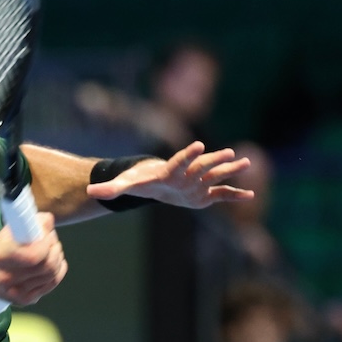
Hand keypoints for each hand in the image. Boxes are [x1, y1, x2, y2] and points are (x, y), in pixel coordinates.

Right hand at [0, 213, 67, 305]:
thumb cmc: (1, 250)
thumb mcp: (8, 233)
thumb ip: (28, 223)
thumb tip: (49, 221)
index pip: (34, 255)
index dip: (47, 243)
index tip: (47, 234)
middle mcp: (5, 277)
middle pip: (47, 265)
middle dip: (55, 248)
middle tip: (52, 239)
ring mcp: (16, 292)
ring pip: (52, 274)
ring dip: (58, 257)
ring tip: (51, 249)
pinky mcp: (25, 300)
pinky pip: (52, 283)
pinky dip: (58, 269)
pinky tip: (54, 262)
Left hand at [86, 141, 254, 208]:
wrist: (156, 182)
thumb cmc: (141, 181)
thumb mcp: (125, 186)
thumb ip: (110, 189)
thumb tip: (90, 192)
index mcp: (171, 171)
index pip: (180, 161)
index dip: (188, 154)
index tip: (198, 145)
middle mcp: (188, 173)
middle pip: (203, 166)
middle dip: (215, 160)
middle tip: (230, 152)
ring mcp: (198, 182)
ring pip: (216, 175)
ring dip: (231, 170)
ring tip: (247, 163)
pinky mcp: (204, 194)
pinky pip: (222, 195)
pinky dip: (235, 196)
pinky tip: (251, 196)